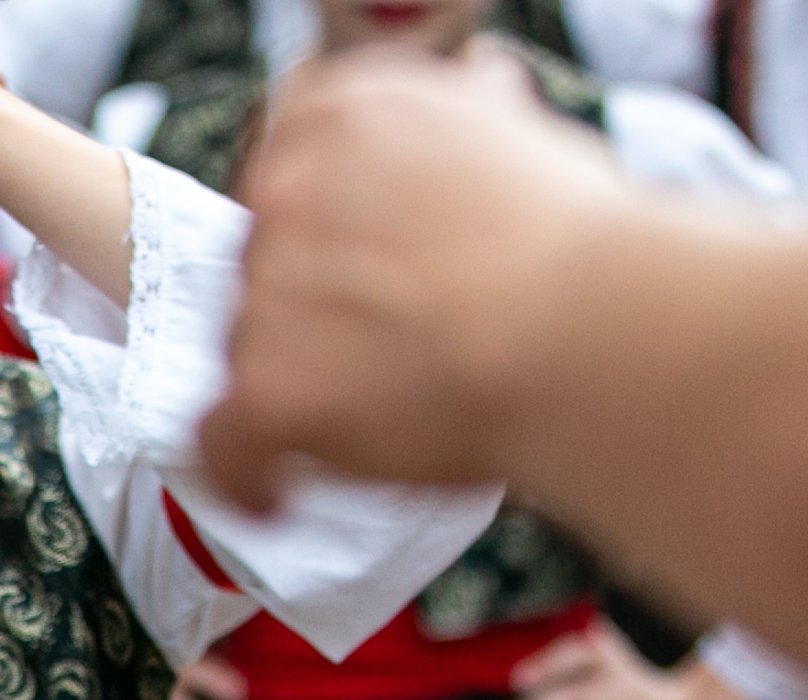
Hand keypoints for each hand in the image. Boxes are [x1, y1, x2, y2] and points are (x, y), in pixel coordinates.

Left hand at [200, 50, 632, 512]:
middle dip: (308, 312)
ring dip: (292, 388)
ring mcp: (267, 289)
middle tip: (374, 356)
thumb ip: (469, 126)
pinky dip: (246, 474)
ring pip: (246, 350)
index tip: (352, 270)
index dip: (322, 234)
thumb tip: (483, 94)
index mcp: (342, 113)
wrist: (588, 326)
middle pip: (262, 267)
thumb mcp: (518, 137)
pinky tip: (275, 497)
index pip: (291, 171)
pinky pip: (220, 442)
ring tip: (365, 424)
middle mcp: (286, 187)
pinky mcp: (264, 384)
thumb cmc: (579, 246)